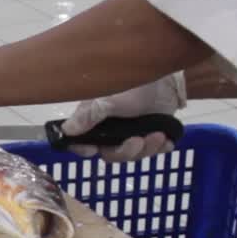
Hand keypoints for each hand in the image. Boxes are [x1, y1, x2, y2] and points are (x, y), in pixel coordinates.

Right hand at [63, 71, 185, 161]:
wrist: (169, 82)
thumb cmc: (136, 85)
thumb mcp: (110, 100)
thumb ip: (90, 115)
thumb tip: (66, 130)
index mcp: (95, 121)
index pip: (80, 143)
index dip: (84, 149)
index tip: (94, 150)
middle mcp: (109, 131)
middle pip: (110, 154)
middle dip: (127, 151)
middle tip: (139, 140)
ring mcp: (129, 135)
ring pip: (132, 155)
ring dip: (147, 149)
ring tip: (159, 135)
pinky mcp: (147, 137)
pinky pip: (151, 152)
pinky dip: (159, 148)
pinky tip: (166, 140)